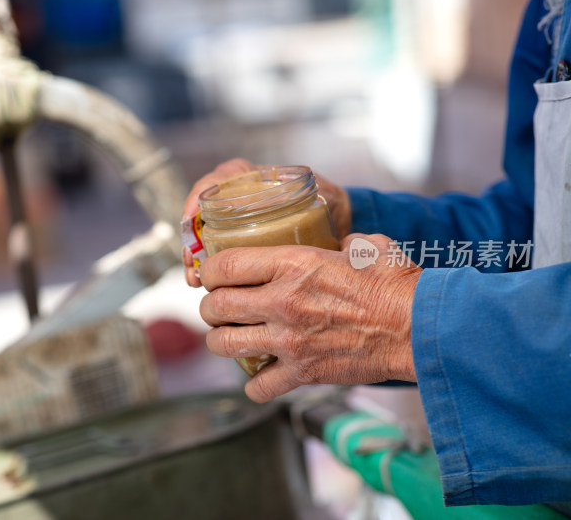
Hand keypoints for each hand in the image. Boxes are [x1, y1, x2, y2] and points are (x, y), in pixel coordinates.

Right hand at [182, 159, 351, 286]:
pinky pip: (215, 253)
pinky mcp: (239, 243)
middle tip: (191, 259)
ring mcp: (237, 221)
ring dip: (195, 256)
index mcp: (258, 178)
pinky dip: (207, 268)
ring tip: (195, 278)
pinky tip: (203, 283)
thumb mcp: (323, 195)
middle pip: (205, 212)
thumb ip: (316, 198)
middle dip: (192, 237)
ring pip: (205, 235)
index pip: (222, 178)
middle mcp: (241, 197)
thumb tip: (315, 212)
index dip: (200, 195)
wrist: (336, 221)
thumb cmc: (327, 203)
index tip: (192, 217)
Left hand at [198, 234, 420, 402]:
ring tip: (231, 337)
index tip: (212, 275)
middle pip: (215, 306)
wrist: (422, 329)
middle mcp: (282, 302)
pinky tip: (262, 373)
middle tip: (219, 307)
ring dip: (222, 341)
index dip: (209, 271)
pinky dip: (254, 384)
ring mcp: (289, 341)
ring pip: (224, 345)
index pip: (224, 266)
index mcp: (292, 264)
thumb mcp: (364, 247)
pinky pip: (257, 386)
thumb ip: (338, 243)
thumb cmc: (397, 284)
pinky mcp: (303, 373)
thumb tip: (336, 244)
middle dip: (211, 307)